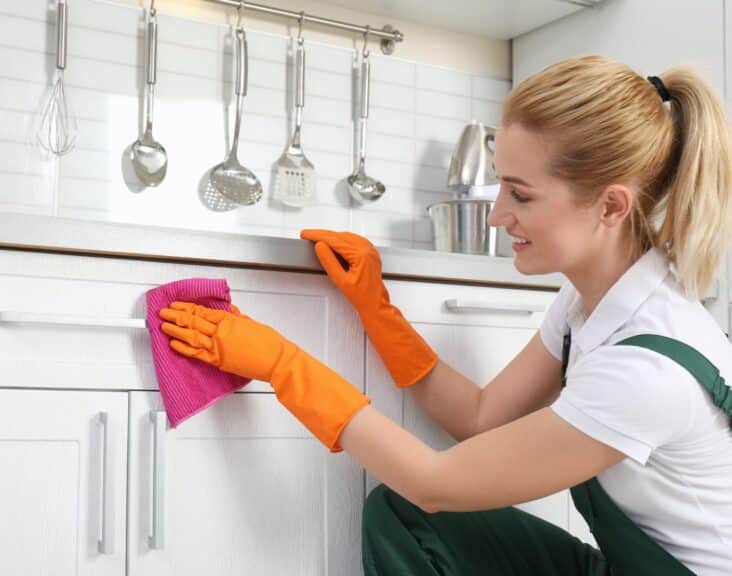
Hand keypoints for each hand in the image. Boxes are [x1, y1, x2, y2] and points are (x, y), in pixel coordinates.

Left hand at [159, 302, 283, 381]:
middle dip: (175, 316)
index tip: (176, 305)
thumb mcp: (252, 323)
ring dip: (175, 330)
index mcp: (230, 320)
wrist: (276, 360)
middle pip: (193, 321)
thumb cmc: (269, 343)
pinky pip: (196, 354)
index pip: (202, 311)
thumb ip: (238, 318)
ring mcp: (218, 347)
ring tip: (164, 326)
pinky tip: (173, 344)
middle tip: (163, 312)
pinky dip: (183, 348)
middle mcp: (221, 332)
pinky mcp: (219, 361)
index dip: (186, 307)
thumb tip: (230, 313)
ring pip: (191, 336)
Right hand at [301, 229, 437, 387]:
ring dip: (332, 236)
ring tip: (318, 238)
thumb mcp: (340, 280)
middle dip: (323, 235)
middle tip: (308, 235)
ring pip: (347, 236)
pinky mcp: (370, 252)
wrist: (375, 304)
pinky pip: (353, 240)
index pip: (335, 240)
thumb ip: (329, 261)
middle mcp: (367, 249)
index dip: (318, 236)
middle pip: (340, 236)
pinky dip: (341, 239)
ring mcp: (370, 250)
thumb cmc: (362, 296)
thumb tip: (320, 247)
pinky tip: (334, 242)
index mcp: (361, 254)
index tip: (306, 234)